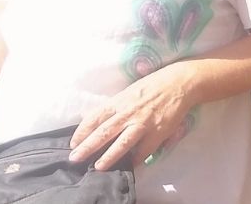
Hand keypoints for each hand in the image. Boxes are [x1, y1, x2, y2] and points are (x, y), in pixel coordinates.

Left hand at [68, 66, 193, 169]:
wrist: (178, 83)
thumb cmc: (150, 85)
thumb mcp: (128, 92)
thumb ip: (115, 107)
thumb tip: (99, 121)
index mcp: (118, 101)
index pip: (94, 117)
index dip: (82, 131)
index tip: (73, 143)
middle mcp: (127, 113)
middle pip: (103, 133)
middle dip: (87, 147)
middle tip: (75, 158)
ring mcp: (142, 124)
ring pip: (121, 144)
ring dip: (108, 157)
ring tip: (97, 167)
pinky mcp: (157, 133)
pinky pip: (143, 150)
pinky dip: (136, 159)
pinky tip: (129, 165)